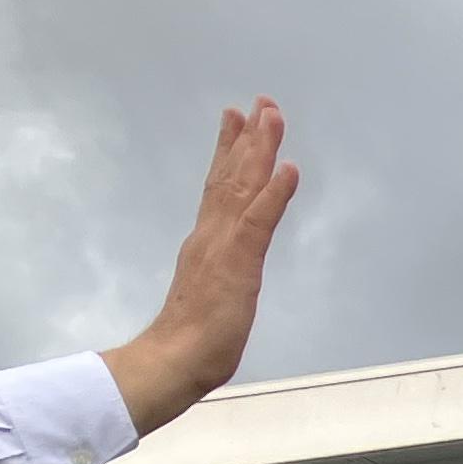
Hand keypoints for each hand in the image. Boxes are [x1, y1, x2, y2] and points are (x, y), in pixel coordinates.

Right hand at [100, 100, 297, 432]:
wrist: (174, 361)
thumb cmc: (191, 342)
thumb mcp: (209, 298)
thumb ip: (211, 279)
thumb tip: (215, 279)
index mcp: (206, 242)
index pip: (220, 188)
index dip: (230, 152)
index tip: (237, 119)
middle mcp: (212, 235)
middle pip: (232, 176)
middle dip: (248, 137)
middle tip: (260, 102)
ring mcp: (223, 245)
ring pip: (244, 186)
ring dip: (260, 149)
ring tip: (271, 115)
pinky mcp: (237, 263)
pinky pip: (259, 221)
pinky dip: (275, 193)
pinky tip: (289, 169)